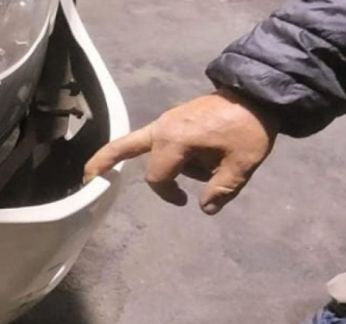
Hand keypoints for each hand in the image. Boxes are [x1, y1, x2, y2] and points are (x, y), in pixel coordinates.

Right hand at [84, 89, 277, 214]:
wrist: (258, 93)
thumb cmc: (249, 128)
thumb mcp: (241, 164)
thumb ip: (221, 190)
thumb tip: (205, 209)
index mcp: (176, 140)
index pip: (157, 177)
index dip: (167, 194)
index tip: (185, 202)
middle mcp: (163, 128)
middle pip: (125, 147)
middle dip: (104, 161)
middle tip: (87, 177)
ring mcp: (167, 120)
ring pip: (153, 148)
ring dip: (175, 164)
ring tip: (215, 161)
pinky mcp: (175, 118)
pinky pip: (159, 137)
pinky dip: (163, 151)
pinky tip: (191, 156)